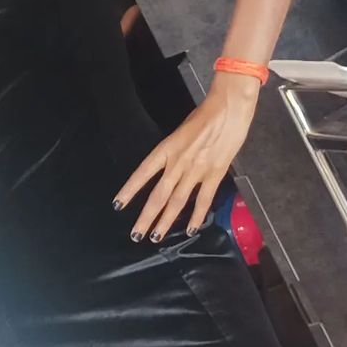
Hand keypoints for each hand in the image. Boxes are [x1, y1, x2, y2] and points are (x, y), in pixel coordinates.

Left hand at [114, 73, 259, 240]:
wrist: (229, 109)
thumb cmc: (204, 115)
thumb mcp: (180, 131)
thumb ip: (173, 152)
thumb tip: (168, 170)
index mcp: (167, 148)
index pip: (143, 173)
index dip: (130, 190)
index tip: (118, 204)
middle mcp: (178, 163)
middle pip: (158, 195)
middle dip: (146, 217)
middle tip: (135, 234)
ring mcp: (196, 170)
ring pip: (177, 202)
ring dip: (166, 222)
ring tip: (155, 237)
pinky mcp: (215, 174)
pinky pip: (203, 200)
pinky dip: (196, 216)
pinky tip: (189, 229)